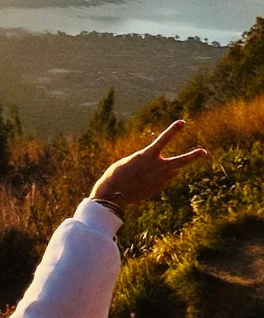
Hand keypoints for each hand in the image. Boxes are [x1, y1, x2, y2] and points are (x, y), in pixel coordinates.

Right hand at [90, 120, 208, 210]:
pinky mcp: (158, 189)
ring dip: (167, 169)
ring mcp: (160, 179)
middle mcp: (158, 167)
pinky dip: (156, 179)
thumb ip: (147, 162)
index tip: (182, 122)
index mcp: (147, 155)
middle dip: (193, 156)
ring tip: (149, 172)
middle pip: (181, 161)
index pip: (164, 139)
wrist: (113, 194)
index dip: (173, 130)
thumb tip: (161, 171)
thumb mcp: (130, 162)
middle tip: (203, 152)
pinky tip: (142, 183)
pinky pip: (162, 180)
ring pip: (171, 171)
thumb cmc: (116, 175)